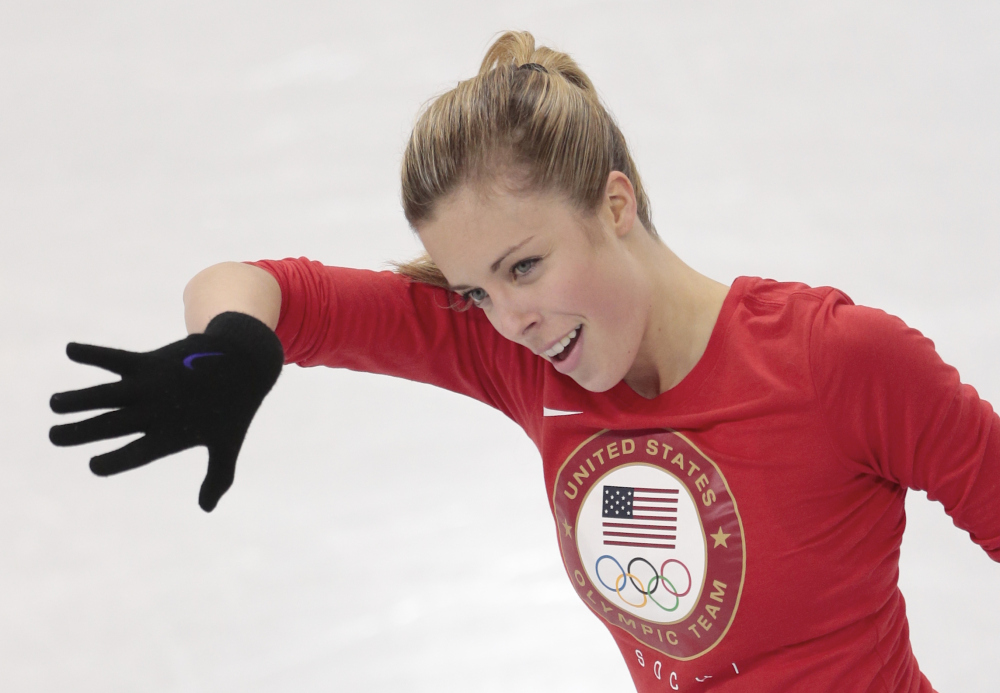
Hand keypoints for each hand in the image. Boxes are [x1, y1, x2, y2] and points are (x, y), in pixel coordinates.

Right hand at [49, 312, 283, 510]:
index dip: (113, 462)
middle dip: (80, 431)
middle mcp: (157, 410)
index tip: (93, 465)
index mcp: (172, 435)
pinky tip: (69, 349)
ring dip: (77, 398)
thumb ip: (217, 477)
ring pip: (106, 394)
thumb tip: (207, 508)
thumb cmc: (234, 409)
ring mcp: (151, 384)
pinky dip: (93, 354)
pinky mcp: (149, 362)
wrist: (244, 362)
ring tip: (55, 404)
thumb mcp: (228, 444)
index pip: (136, 454)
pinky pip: (115, 358)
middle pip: (111, 425)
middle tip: (54, 436)